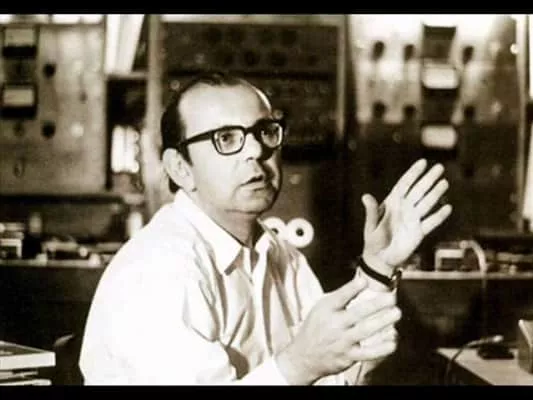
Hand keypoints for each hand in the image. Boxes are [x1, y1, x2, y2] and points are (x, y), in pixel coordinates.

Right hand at [276, 277, 400, 384]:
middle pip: (357, 313)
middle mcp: (334, 325)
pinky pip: (367, 353)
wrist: (303, 357)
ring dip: (382, 322)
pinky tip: (393, 342)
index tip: (364, 281)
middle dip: (376, 305)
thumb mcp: (322, 308)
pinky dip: (381, 348)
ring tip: (396, 313)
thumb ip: (341, 296)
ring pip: (365, 331)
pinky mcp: (348, 357)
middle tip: (392, 298)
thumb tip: (362, 281)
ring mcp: (342, 341)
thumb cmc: (317, 327)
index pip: (340, 297)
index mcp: (326, 310)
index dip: (352, 289)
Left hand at [362, 158, 452, 267]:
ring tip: (444, 183)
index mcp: (392, 203)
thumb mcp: (371, 226)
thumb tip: (365, 196)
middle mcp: (405, 208)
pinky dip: (439, 216)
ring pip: (427, 203)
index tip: (423, 162)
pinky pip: (431, 222)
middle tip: (439, 167)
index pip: (405, 184)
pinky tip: (447, 208)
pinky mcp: (419, 232)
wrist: (380, 259)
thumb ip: (372, 211)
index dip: (413, 173)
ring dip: (435, 193)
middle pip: (419, 190)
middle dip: (428, 179)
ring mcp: (413, 219)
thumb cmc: (373, 241)